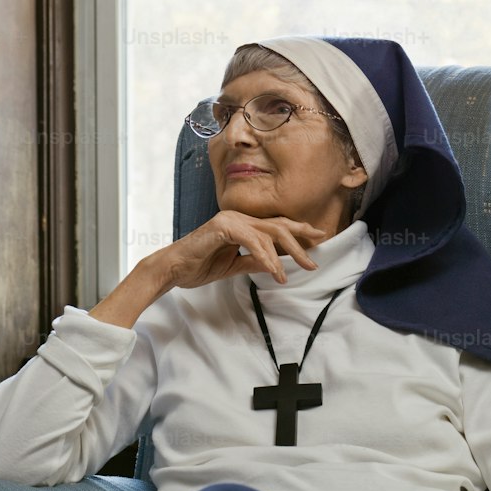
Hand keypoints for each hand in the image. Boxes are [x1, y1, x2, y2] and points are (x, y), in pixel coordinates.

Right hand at [161, 211, 327, 288]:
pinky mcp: (223, 226)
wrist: (172, 269)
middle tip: (315, 259)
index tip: (318, 238)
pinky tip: (274, 271)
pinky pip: (251, 240)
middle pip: (278, 227)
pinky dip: (265, 256)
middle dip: (300, 241)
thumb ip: (253, 261)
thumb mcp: (232, 266)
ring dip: (283, 255)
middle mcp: (239, 217)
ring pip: (267, 234)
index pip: (275, 226)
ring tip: (294, 272)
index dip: (298, 230)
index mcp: (242, 224)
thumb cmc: (198, 266)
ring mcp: (231, 219)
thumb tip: (275, 264)